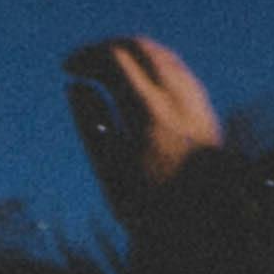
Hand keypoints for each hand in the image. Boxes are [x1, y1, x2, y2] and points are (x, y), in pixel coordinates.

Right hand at [61, 36, 220, 234]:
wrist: (205, 226)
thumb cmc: (149, 205)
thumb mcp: (109, 171)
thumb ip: (91, 123)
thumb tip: (76, 86)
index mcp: (147, 113)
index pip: (115, 58)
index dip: (87, 57)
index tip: (68, 69)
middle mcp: (176, 100)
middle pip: (138, 47)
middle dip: (106, 48)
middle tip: (83, 64)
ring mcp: (195, 101)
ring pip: (160, 54)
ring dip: (129, 54)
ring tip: (105, 70)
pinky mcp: (205, 108)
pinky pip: (176, 69)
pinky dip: (151, 65)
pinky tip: (136, 82)